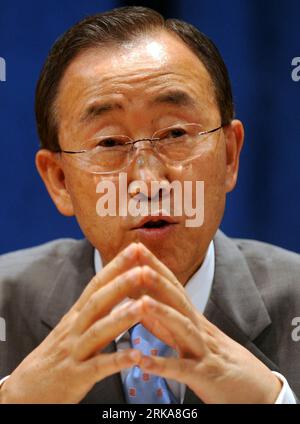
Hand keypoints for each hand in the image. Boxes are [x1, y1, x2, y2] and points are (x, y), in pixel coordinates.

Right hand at [0, 243, 145, 402]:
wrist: (25, 390)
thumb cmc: (55, 356)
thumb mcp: (71, 328)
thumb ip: (93, 311)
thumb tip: (117, 290)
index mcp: (76, 316)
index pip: (96, 285)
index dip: (115, 266)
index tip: (136, 248)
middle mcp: (74, 330)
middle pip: (97, 302)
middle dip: (121, 284)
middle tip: (144, 269)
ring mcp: (74, 353)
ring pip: (98, 332)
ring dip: (122, 318)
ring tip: (145, 306)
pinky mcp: (75, 378)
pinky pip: (98, 368)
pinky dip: (117, 361)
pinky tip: (136, 356)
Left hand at [124, 244, 282, 403]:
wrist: (254, 388)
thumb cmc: (215, 359)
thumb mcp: (190, 336)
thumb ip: (163, 322)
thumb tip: (140, 303)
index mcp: (191, 318)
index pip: (173, 286)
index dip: (155, 266)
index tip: (135, 247)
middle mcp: (197, 329)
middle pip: (177, 299)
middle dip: (156, 277)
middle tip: (136, 257)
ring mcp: (202, 350)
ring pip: (183, 328)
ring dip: (162, 313)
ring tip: (141, 302)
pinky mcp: (204, 376)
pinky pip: (183, 370)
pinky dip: (163, 365)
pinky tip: (142, 362)